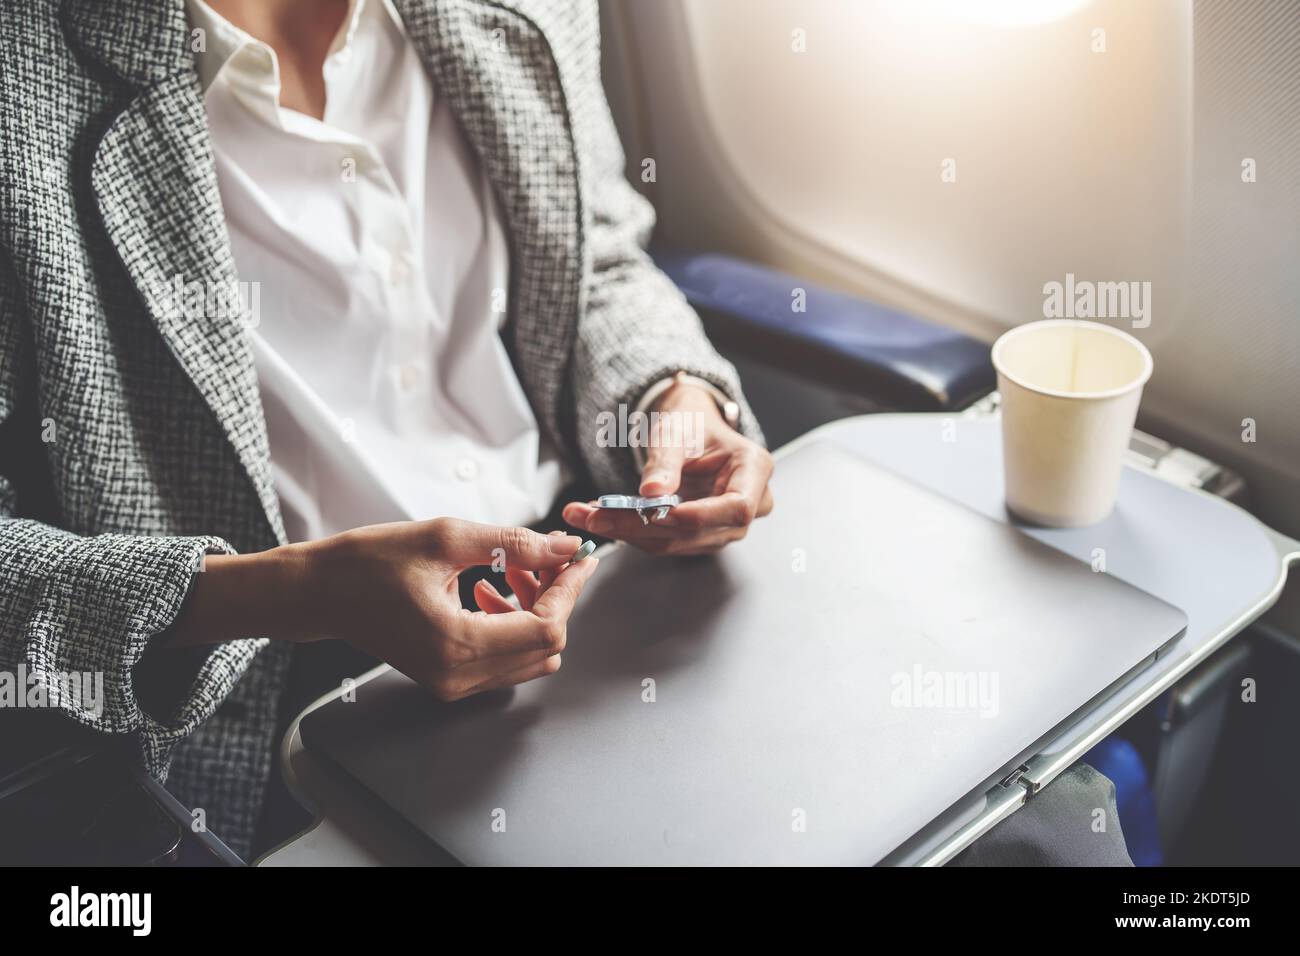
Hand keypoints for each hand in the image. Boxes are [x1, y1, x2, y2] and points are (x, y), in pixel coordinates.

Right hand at [166, 518, 597, 701]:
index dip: (569, 590)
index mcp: (457, 644)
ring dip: (534, 609)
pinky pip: (504, 659)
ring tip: (511, 567)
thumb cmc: (367, 564)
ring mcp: (453, 684)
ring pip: (530, 655)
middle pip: (545, 645)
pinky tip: (490, 588)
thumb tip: (564, 546)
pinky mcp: (448, 679)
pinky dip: (512, 622)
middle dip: (552, 597)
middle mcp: (458, 676)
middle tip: (540, 556)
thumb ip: (512, 543)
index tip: (579, 559)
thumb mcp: (444, 538)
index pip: (545, 627)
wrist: (318, 593)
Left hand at [563, 382, 773, 554]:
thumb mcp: (675, 431)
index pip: (736, 506)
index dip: (697, 516)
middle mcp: (750, 503)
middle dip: (644, 526)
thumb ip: (665, 461)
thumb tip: (652, 493)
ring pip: (680, 542)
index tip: (655, 513)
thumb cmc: (691, 424)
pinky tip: (604, 519)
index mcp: (754, 469)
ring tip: (588, 515)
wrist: (690, 430)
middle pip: (701, 530)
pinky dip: (634, 532)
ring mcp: (726, 524)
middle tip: (596, 515)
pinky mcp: (702, 535)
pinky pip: (668, 542)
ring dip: (631, 533)